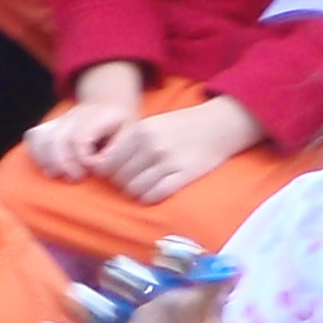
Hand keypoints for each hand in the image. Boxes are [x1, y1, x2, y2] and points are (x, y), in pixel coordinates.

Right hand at [27, 90, 142, 179]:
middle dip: (64, 163)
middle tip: (76, 178)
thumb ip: (116, 151)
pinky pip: (33, 136)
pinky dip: (37, 153)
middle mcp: (75, 114)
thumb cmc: (122, 126)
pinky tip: (49, 166)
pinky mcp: (49, 125)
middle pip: (57, 139)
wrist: (110, 103)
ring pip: (42, 137)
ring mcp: (60, 119)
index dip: (84, 159)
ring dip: (47, 161)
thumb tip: (96, 167)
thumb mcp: (130, 134)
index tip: (94, 170)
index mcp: (98, 115)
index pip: (80, 138)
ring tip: (60, 175)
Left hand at [96, 94, 262, 203]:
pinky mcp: (184, 174)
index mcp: (140, 131)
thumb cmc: (182, 127)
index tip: (117, 176)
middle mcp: (151, 145)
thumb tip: (103, 167)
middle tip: (133, 183)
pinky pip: (155, 194)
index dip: (109, 174)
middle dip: (123, 184)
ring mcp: (168, 160)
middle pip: (121, 178)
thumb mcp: (152, 124)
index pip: (108, 163)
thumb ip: (130, 142)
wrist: (220, 124)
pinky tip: (154, 193)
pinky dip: (150, 197)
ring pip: (135, 189)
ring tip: (145, 188)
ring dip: (137, 193)